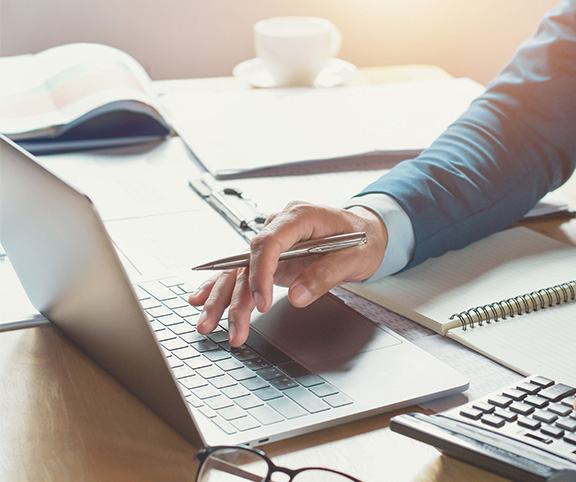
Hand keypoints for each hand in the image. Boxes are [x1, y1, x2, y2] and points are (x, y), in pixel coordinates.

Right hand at [188, 202, 387, 346]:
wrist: (367, 231)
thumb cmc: (363, 238)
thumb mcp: (355, 257)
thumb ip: (325, 275)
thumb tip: (297, 297)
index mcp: (300, 216)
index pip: (269, 242)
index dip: (260, 273)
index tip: (261, 302)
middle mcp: (281, 226)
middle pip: (247, 260)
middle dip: (234, 295)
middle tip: (230, 326)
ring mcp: (274, 242)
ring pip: (239, 270)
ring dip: (222, 298)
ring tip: (208, 324)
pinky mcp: (272, 257)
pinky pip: (242, 271)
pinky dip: (222, 287)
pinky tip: (202, 299)